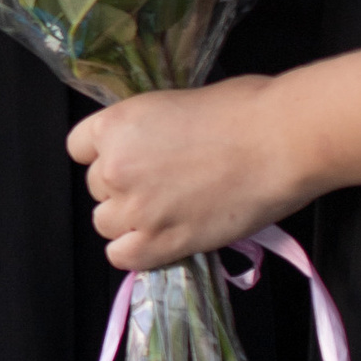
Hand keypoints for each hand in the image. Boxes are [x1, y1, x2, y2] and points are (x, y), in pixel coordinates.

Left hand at [67, 80, 295, 270]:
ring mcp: (136, 208)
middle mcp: (115, 167)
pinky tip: (162, 239)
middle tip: (164, 185)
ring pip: (106, 225)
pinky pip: (123, 257)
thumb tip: (151, 146)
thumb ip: (149, 131)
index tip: (131, 159)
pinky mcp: (162, 242)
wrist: (280, 141)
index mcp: (116, 125)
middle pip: (97, 188)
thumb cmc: (243, 110)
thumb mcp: (176, 103)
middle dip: (124, 187)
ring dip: (130, 221)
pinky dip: (138, 252)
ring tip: (168, 212)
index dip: (106, 154)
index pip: (79, 148)